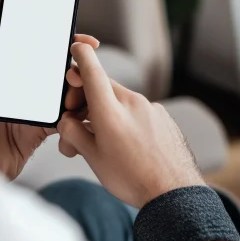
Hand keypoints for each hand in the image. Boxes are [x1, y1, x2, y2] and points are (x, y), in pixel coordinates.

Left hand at [0, 25, 98, 179]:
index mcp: (0, 75)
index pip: (31, 52)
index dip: (54, 42)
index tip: (76, 37)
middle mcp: (18, 90)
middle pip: (52, 72)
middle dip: (75, 66)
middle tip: (87, 66)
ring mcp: (29, 111)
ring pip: (62, 95)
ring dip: (77, 89)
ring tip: (85, 88)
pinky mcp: (36, 133)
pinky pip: (61, 121)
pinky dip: (73, 116)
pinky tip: (80, 111)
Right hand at [58, 42, 205, 208]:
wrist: (173, 193)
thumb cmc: (131, 177)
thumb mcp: (92, 157)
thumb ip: (73, 133)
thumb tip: (67, 122)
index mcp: (109, 110)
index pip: (92, 70)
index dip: (82, 55)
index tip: (76, 47)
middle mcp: (130, 102)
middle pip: (101, 86)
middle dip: (86, 97)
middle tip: (78, 121)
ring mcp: (149, 107)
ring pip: (118, 98)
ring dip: (105, 110)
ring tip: (103, 138)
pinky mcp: (161, 115)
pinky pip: (135, 108)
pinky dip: (124, 116)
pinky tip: (126, 139)